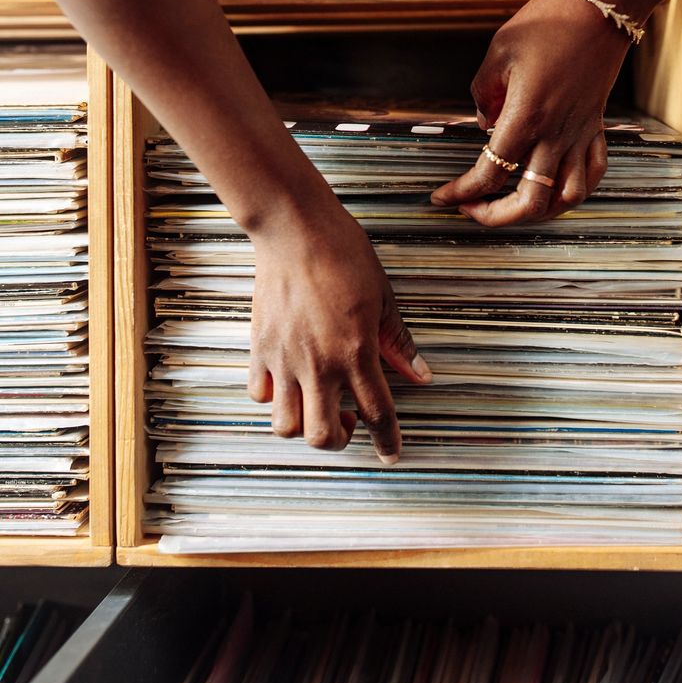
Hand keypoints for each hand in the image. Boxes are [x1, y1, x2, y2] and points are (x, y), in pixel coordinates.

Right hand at [247, 191, 431, 463]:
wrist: (295, 229)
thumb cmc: (341, 253)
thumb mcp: (383, 297)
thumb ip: (398, 342)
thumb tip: (420, 373)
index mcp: (356, 351)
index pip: (378, 412)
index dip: (388, 440)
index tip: (391, 453)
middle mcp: (319, 363)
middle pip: (324, 435)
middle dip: (341, 441)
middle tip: (349, 425)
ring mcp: (285, 359)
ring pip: (287, 425)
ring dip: (304, 426)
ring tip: (317, 406)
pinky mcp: (260, 348)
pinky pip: (260, 394)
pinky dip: (273, 399)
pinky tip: (289, 383)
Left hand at [430, 0, 630, 225]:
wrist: (603, 7)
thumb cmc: (550, 22)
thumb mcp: (498, 52)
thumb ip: (483, 93)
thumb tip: (483, 122)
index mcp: (526, 118)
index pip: (490, 174)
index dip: (461, 193)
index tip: (442, 197)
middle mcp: (556, 135)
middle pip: (529, 202)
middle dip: (495, 216)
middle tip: (472, 208)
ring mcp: (580, 134)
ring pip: (566, 199)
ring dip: (537, 213)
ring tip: (512, 205)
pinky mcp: (596, 127)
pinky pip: (592, 174)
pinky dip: (573, 191)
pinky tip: (554, 188)